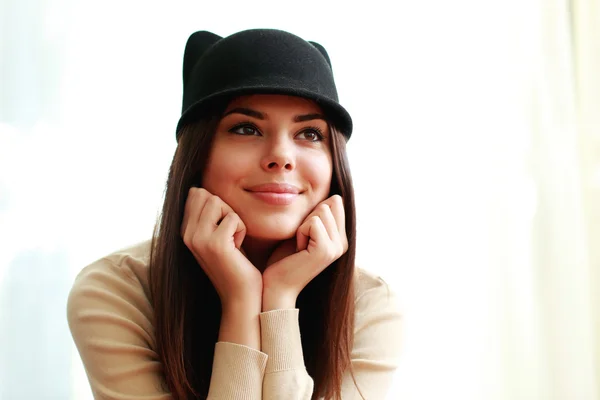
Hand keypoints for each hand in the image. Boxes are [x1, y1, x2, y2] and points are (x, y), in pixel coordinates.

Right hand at [181, 187, 261, 307]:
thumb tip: (197, 189)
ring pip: (217, 202)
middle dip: (226, 210)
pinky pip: (233, 218)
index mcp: (185, 231)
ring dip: (234, 219)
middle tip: (230, 235)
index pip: (195, 194)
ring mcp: (198, 239)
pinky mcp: (215, 244)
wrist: (241, 296)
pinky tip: (237, 249)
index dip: (217, 206)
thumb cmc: (236, 263)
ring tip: (233, 241)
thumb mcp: (218, 235)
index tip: (223, 229)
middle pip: (207, 195)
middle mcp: (187, 234)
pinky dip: (242, 230)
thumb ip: (208, 214)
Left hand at [262, 195, 348, 310]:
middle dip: (307, 218)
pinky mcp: (326, 250)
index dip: (312, 212)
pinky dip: (300, 232)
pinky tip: (298, 250)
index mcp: (339, 239)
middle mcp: (342, 243)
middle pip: (329, 204)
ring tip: (299, 246)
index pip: (335, 202)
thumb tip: (334, 196)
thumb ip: (318, 216)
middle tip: (300, 242)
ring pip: (321, 210)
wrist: (276, 286)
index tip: (304, 235)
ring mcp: (336, 247)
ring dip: (303, 225)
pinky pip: (313, 222)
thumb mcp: (303, 232)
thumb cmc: (284, 260)